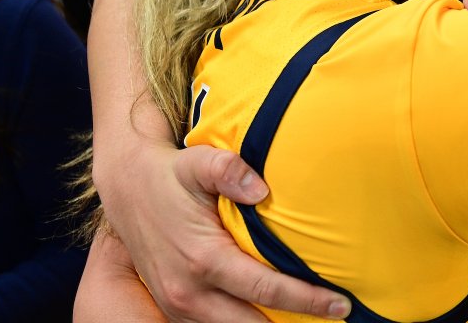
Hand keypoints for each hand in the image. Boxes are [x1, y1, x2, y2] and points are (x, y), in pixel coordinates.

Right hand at [104, 143, 350, 322]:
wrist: (126, 188)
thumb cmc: (170, 174)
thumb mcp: (198, 162)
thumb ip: (228, 169)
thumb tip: (262, 188)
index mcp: (203, 259)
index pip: (266, 290)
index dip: (307, 300)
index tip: (341, 304)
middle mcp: (189, 292)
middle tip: (337, 317)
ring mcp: (178, 305)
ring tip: (310, 320)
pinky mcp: (174, 308)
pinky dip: (245, 322)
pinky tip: (273, 314)